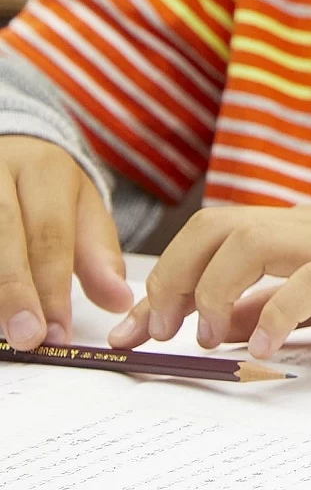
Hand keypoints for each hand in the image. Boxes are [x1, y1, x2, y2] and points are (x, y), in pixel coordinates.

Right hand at [0, 137, 130, 348]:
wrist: (8, 151)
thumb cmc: (45, 190)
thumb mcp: (82, 210)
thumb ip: (99, 255)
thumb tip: (119, 301)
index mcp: (43, 171)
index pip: (48, 234)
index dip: (52, 287)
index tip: (58, 332)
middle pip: (4, 237)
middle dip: (16, 293)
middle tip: (28, 338)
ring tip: (4, 331)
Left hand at [110, 202, 310, 359]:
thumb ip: (267, 302)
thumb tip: (220, 326)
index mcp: (284, 226)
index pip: (204, 236)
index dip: (160, 280)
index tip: (130, 330)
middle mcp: (299, 225)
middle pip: (214, 227)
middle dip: (174, 278)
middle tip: (163, 331)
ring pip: (249, 243)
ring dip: (215, 294)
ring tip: (213, 339)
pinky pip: (308, 283)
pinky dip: (276, 316)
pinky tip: (265, 349)